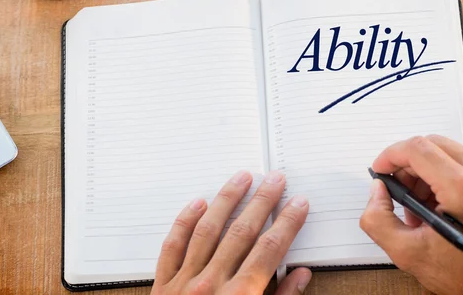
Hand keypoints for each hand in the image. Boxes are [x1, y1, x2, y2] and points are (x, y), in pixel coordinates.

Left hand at [150, 170, 311, 294]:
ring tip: (241, 178)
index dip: (288, 223)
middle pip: (242, 233)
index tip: (299, 203)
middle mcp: (212, 285)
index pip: (270, 250)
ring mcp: (184, 283)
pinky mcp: (162, 286)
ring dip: (227, 201)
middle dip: (262, 202)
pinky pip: (172, 246)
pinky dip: (185, 222)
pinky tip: (198, 202)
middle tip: (275, 179)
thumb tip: (301, 275)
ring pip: (208, 230)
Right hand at [360, 135, 462, 294]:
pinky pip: (458, 160)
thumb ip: (377, 218)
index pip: (417, 148)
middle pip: (430, 144)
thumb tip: (377, 191)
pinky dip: (438, 175)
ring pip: (443, 150)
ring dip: (421, 170)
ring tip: (416, 204)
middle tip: (396, 188)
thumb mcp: (407, 252)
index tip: (381, 169)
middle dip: (405, 163)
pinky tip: (433, 203)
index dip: (390, 155)